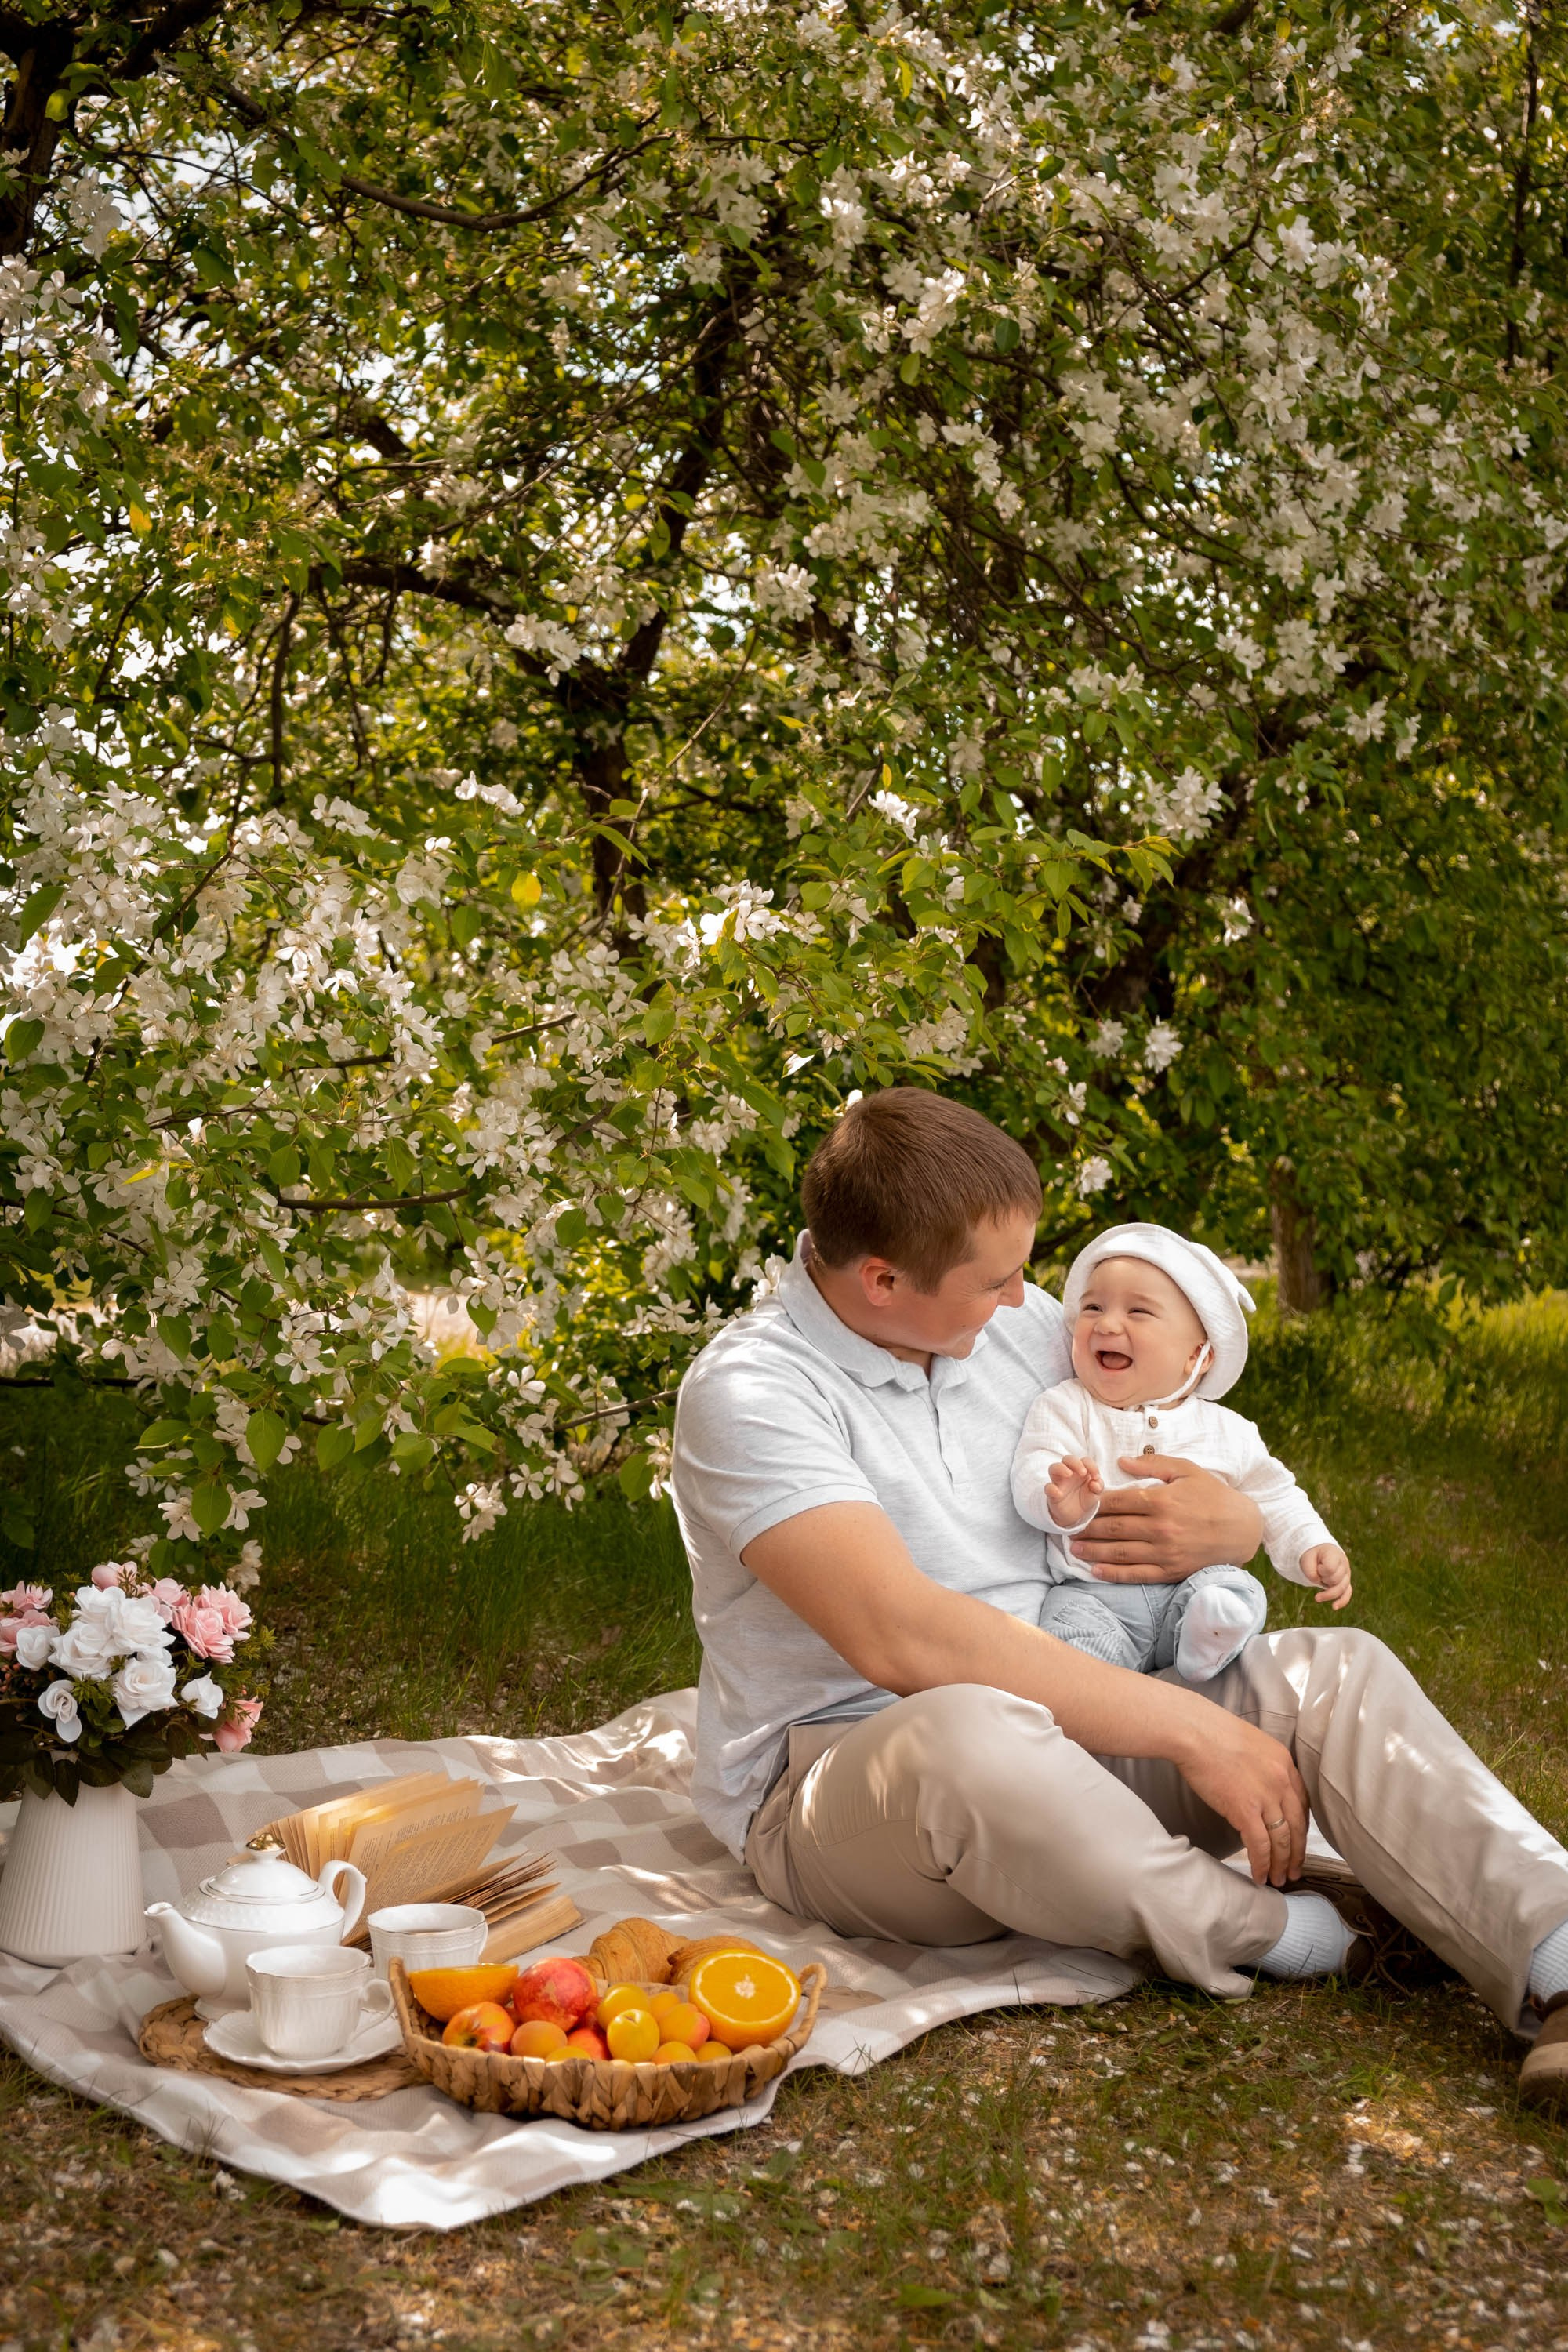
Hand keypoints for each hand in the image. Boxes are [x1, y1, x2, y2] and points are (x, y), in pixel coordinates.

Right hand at [1046, 1455, 1102, 1527]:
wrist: (1075, 1515)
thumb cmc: (1085, 1499)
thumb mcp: (1095, 1494)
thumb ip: (1098, 1487)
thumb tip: (1095, 1483)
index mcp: (1081, 1471)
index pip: (1085, 1461)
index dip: (1091, 1465)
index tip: (1096, 1477)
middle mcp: (1069, 1473)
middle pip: (1068, 1459)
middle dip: (1075, 1462)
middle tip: (1083, 1472)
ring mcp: (1059, 1482)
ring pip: (1054, 1468)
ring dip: (1061, 1468)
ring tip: (1069, 1474)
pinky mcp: (1052, 1494)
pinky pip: (1048, 1488)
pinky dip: (1051, 1489)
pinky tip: (1058, 1493)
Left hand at [1069, 1455, 1263, 1583]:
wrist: (1242, 1529)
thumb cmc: (1213, 1495)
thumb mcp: (1186, 1470)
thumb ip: (1152, 1463)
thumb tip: (1120, 1461)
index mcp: (1161, 1500)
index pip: (1117, 1501)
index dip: (1093, 1503)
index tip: (1077, 1503)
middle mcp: (1160, 1527)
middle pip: (1113, 1527)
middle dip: (1086, 1527)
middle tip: (1066, 1528)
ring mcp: (1165, 1551)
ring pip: (1120, 1552)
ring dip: (1093, 1551)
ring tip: (1073, 1549)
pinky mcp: (1171, 1570)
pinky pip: (1137, 1574)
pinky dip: (1114, 1574)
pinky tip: (1096, 1572)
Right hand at [1173, 1709, 1309, 1886]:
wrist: (1194, 1731)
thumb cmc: (1212, 1732)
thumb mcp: (1251, 1744)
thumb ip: (1263, 1767)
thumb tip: (1257, 1788)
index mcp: (1285, 1763)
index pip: (1302, 1804)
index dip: (1301, 1829)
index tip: (1298, 1843)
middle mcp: (1282, 1781)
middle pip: (1297, 1826)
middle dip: (1297, 1853)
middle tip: (1294, 1871)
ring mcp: (1266, 1796)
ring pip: (1281, 1840)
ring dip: (1281, 1864)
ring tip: (1279, 1879)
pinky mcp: (1246, 1810)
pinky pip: (1260, 1845)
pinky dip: (1261, 1864)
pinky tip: (1260, 1875)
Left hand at [1302, 1543, 1352, 1609]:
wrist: (1321, 1553)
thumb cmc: (1314, 1555)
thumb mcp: (1307, 1558)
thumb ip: (1310, 1569)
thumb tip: (1317, 1582)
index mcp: (1335, 1555)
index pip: (1330, 1569)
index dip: (1321, 1570)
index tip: (1317, 1566)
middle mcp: (1344, 1564)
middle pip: (1335, 1580)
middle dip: (1324, 1580)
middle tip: (1318, 1572)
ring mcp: (1346, 1575)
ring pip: (1342, 1589)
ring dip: (1328, 1594)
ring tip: (1317, 1598)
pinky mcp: (1346, 1583)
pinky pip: (1347, 1594)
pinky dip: (1341, 1601)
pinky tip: (1334, 1607)